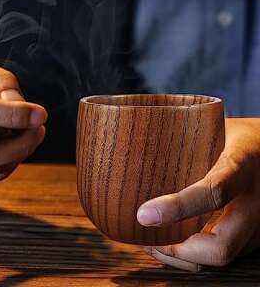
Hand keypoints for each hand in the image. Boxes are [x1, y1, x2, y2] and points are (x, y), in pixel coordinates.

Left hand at [137, 118, 259, 270]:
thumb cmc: (241, 138)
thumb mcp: (221, 131)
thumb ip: (192, 142)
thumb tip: (142, 145)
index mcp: (242, 168)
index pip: (213, 193)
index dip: (176, 208)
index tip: (143, 215)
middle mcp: (255, 204)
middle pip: (220, 247)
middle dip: (176, 250)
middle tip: (145, 236)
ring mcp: (258, 226)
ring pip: (220, 259)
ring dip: (180, 257)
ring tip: (149, 241)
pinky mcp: (254, 237)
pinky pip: (224, 255)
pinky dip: (193, 255)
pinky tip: (170, 241)